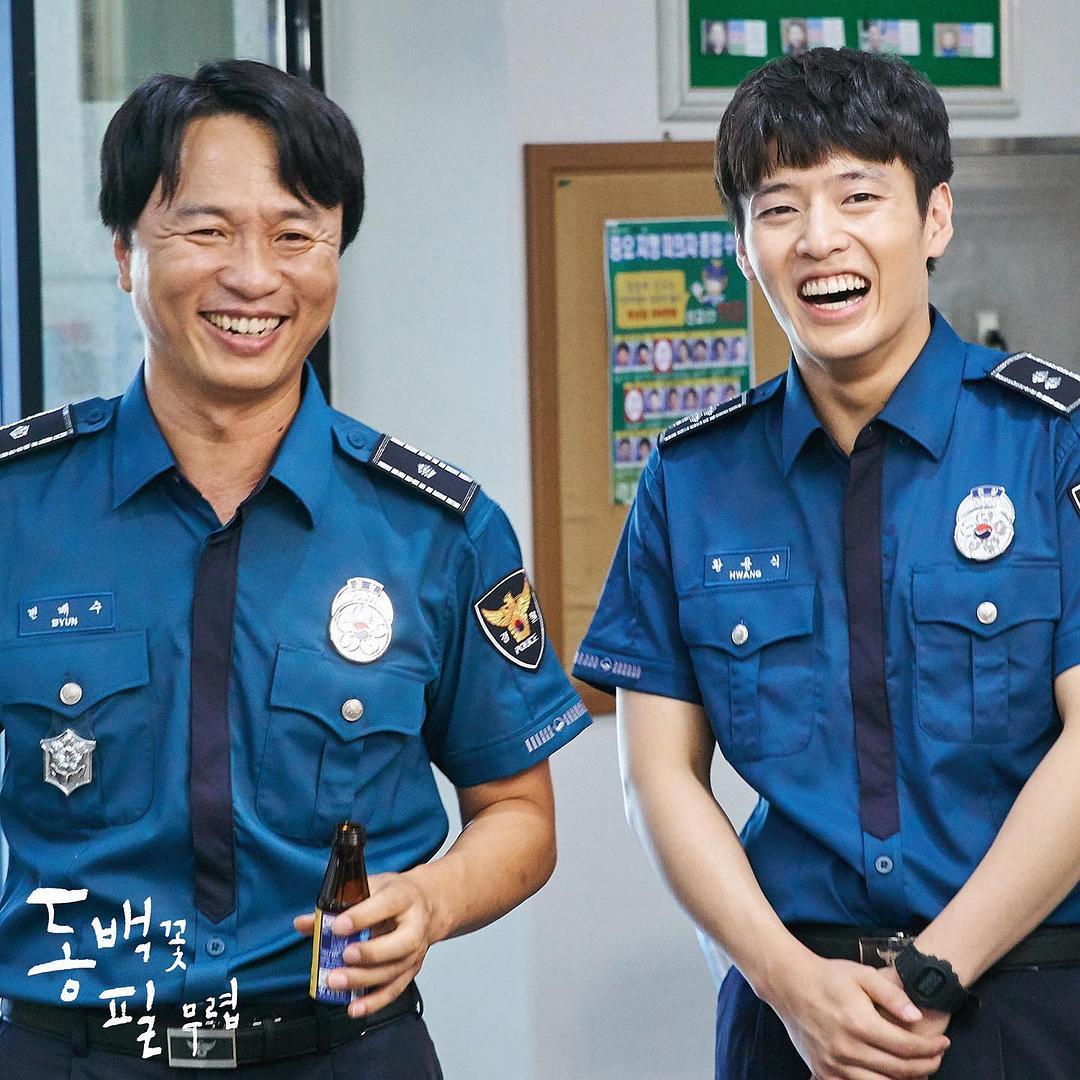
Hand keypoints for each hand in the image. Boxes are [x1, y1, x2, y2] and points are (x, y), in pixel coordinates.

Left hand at [294, 870, 438, 1016]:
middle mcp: (414, 925)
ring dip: (364, 980)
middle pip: (399, 944)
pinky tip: (354, 1007)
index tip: (337, 925)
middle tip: (344, 956)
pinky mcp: (411, 970)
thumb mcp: (369, 887)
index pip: (386, 905)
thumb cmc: (395, 895)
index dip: (361, 916)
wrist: (427, 904)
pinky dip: (374, 1002)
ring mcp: (415, 951)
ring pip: (394, 971)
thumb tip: (304, 923)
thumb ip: (336, 904)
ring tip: (336, 982)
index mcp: (403, 897)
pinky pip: (394, 990)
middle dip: (370, 953)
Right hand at [767, 953, 949, 1079]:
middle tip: (937, 1057)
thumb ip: (892, 995)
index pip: (907, 1047)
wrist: (789, 984)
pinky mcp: (823, 1071)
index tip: (944, 1043)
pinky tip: (889, 1076)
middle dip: (926, 1066)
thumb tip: (917, 1018)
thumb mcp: (862, 974)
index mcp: (859, 1023)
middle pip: (899, 1070)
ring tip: (918, 1068)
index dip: (931, 1049)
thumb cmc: (828, 976)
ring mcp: (834, 1064)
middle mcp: (847, 1048)